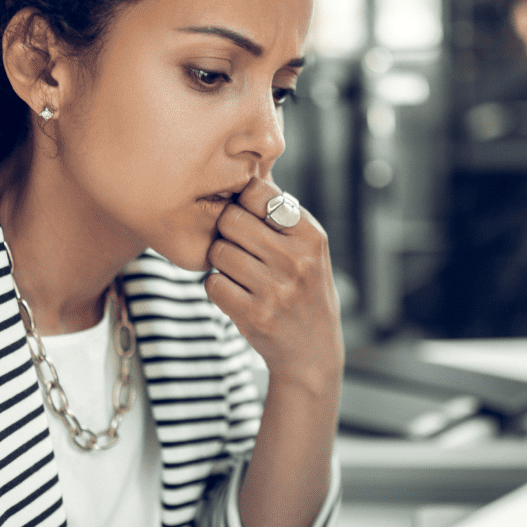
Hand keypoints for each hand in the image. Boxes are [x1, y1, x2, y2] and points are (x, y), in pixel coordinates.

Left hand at [204, 177, 343, 394]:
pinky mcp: (254, 315)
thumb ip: (281, 216)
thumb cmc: (304, 290)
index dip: (242, 201)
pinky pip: (212, 284)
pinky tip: (237, 295)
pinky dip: (218, 288)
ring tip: (240, 273)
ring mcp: (276, 289)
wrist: (313, 352)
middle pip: (231, 219)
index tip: (246, 216)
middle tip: (237, 247)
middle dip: (226, 231)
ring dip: (221, 262)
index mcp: (311, 235)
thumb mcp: (310, 250)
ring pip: (218, 252)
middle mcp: (297, 260)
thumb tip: (242, 174)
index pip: (258, 192)